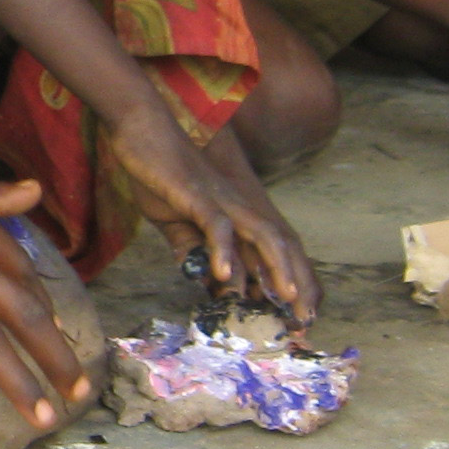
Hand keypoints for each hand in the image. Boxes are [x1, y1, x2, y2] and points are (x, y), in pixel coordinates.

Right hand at [103, 103, 316, 323]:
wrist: (143, 130)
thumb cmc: (159, 173)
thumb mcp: (175, 220)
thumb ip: (192, 248)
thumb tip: (207, 279)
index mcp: (236, 215)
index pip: (273, 251)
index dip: (290, 280)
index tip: (298, 314)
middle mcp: (239, 208)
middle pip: (280, 246)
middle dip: (297, 281)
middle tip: (305, 318)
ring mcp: (221, 201)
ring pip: (260, 235)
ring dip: (276, 266)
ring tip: (285, 297)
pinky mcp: (196, 196)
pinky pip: (216, 226)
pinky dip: (223, 250)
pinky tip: (223, 276)